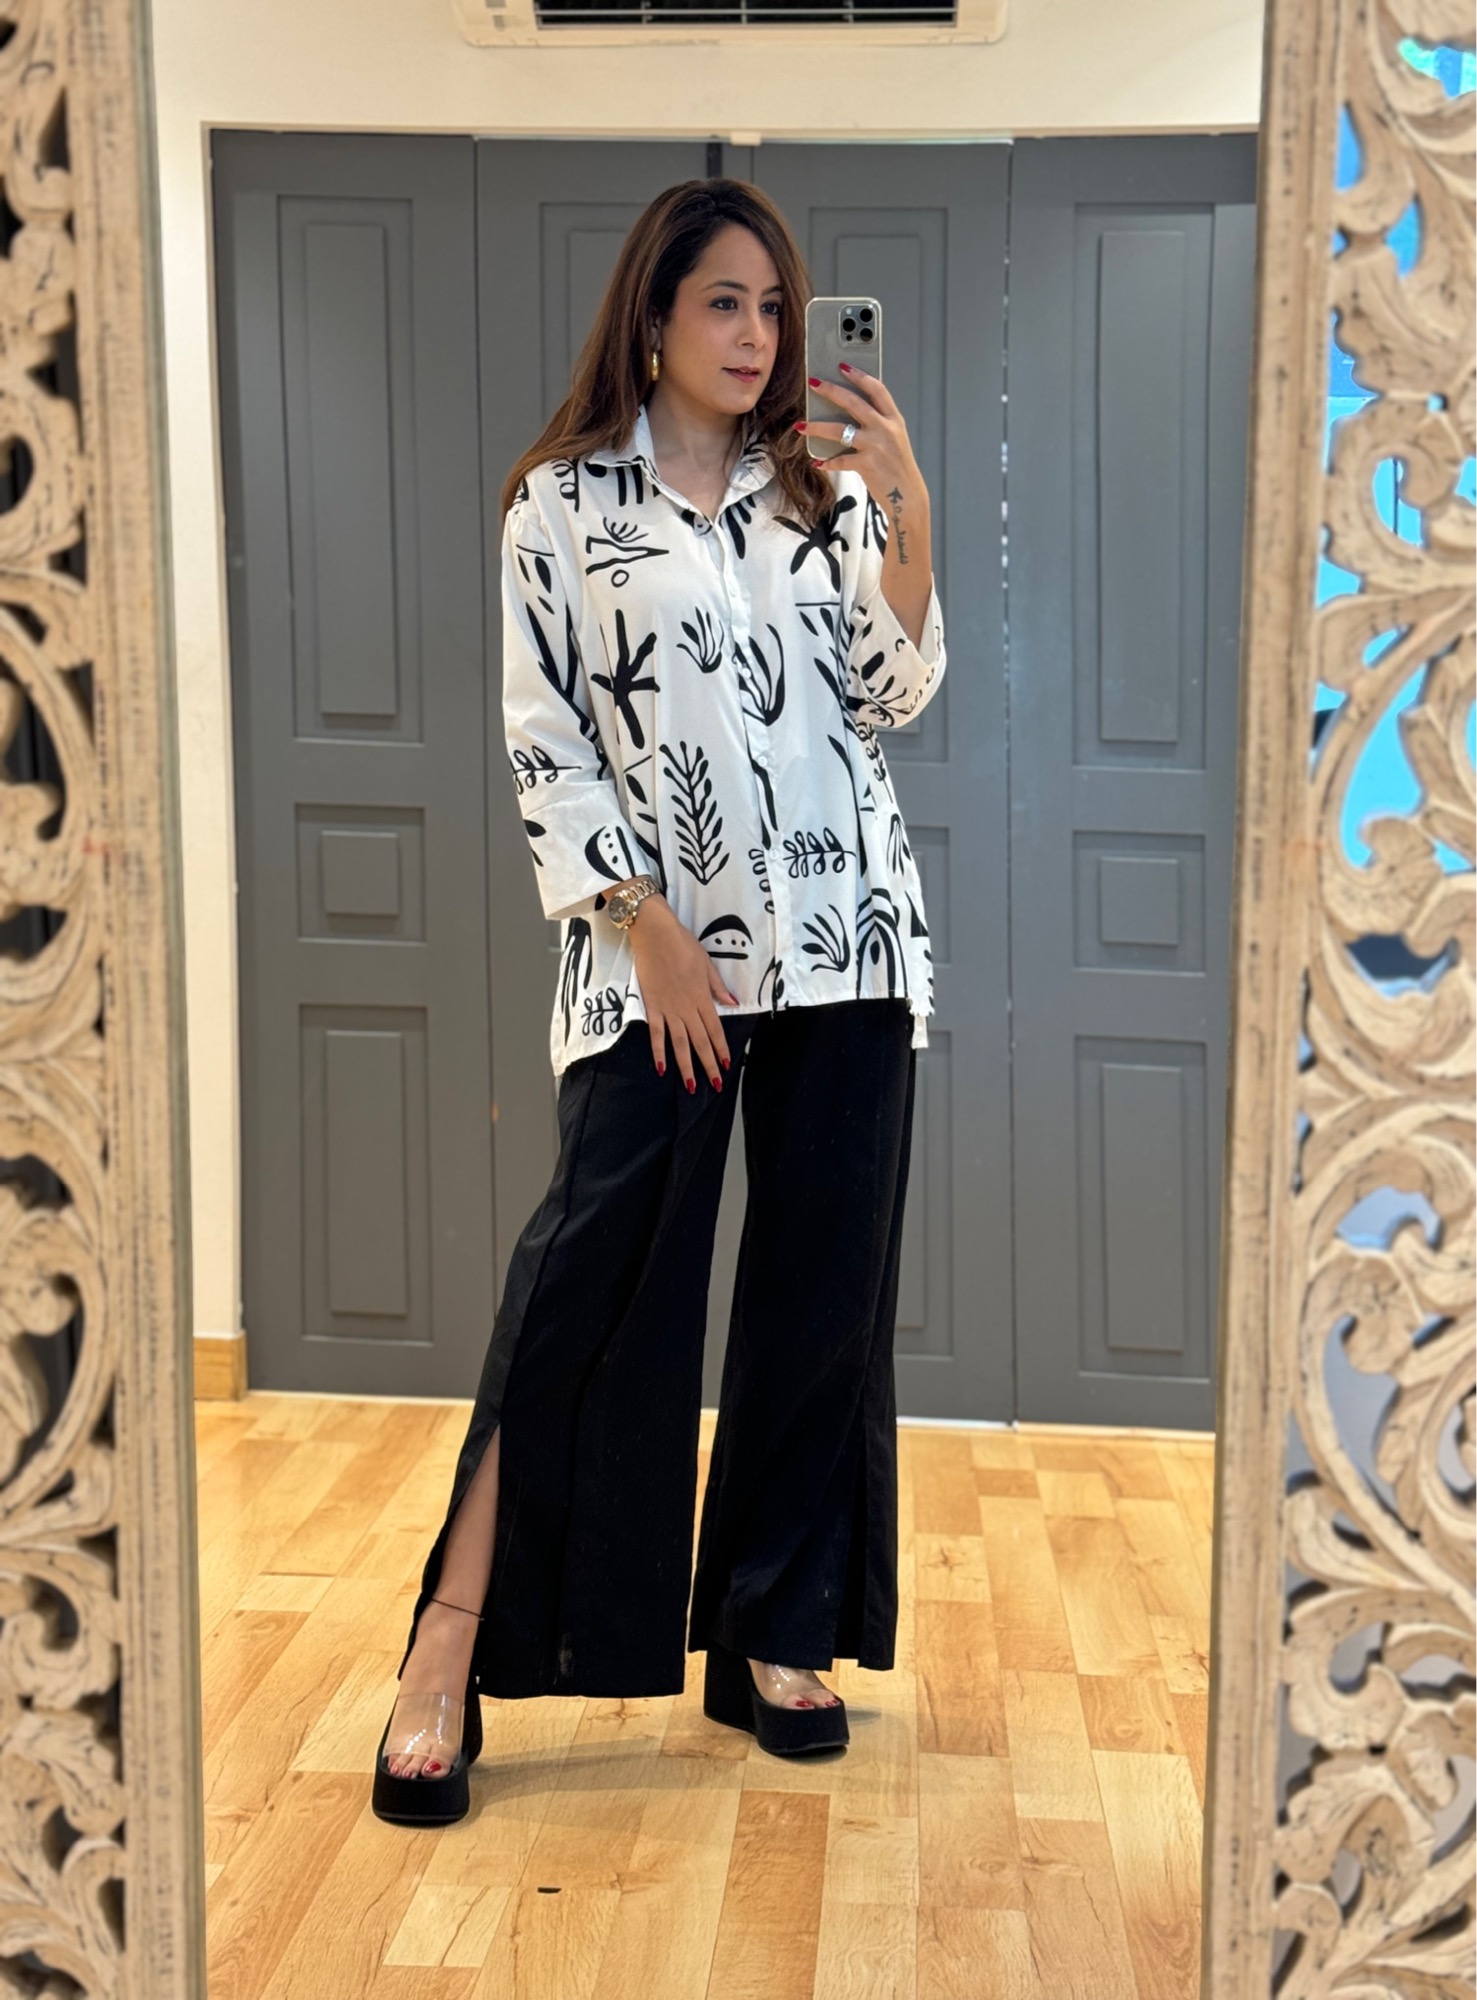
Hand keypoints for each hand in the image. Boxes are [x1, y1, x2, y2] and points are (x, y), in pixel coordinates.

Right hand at [627, 897, 738, 1091]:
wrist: (655, 935)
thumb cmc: (683, 945)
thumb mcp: (707, 964)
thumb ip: (718, 987)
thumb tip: (732, 1004)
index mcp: (702, 998)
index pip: (715, 1030)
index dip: (721, 1049)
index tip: (728, 1066)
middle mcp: (687, 1008)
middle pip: (700, 1042)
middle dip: (709, 1066)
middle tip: (715, 1085)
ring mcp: (668, 1010)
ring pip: (680, 1044)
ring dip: (686, 1067)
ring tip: (691, 1087)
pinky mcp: (651, 1007)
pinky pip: (656, 1034)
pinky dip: (658, 1052)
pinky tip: (662, 1068)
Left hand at [798, 361, 933, 643]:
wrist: (907, 497)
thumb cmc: (896, 467)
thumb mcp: (893, 441)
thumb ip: (876, 425)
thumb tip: (846, 415)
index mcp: (893, 419)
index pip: (877, 389)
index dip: (859, 375)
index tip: (842, 365)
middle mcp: (886, 429)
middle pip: (854, 403)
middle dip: (831, 391)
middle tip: (813, 382)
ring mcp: (876, 446)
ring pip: (840, 431)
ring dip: (817, 427)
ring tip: (800, 426)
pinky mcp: (867, 465)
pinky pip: (840, 460)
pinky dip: (827, 461)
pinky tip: (816, 462)